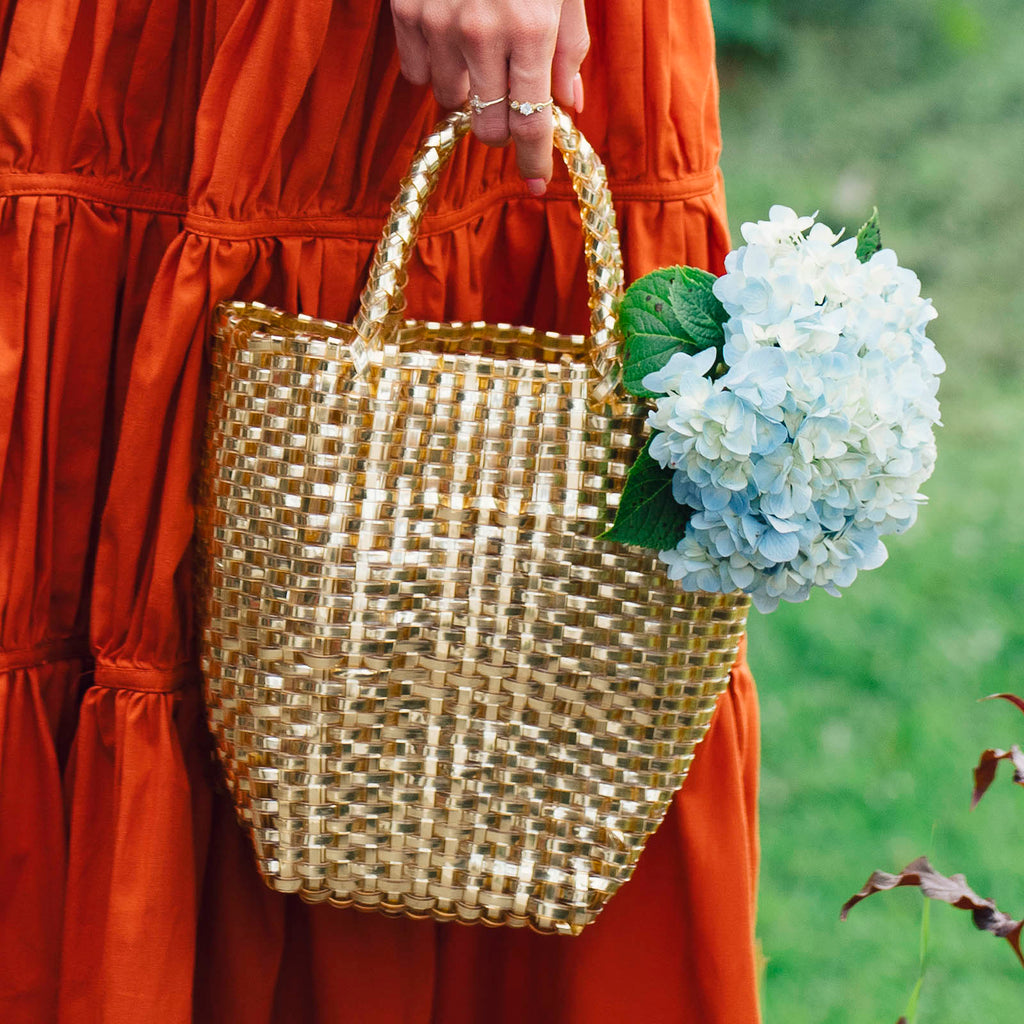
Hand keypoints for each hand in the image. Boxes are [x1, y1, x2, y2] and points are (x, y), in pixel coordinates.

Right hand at [391, 0, 588, 194]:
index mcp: (530, 30)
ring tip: (480, 53)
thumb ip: (568, 49)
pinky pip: (418, 75)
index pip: (532, 122)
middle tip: (510, 103)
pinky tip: (450, 38)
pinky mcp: (404, 12)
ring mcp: (437, 25)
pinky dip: (437, 68)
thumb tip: (570, 106)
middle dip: (502, 126)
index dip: (533, 161)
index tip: (534, 184)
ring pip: (451, 103)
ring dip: (469, 92)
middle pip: (487, 127)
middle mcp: (481, 35)